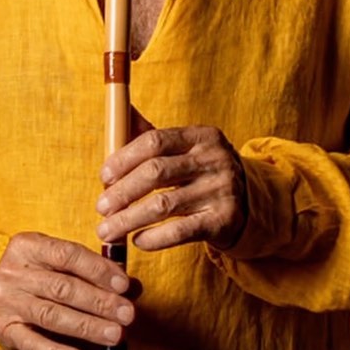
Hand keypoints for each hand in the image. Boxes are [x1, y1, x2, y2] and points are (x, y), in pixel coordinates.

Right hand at [0, 231, 135, 349]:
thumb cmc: (36, 272)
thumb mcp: (58, 261)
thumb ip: (93, 270)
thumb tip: (132, 287)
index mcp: (29, 246)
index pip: (67, 255)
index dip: (98, 270)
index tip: (124, 285)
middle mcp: (14, 272)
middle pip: (62, 288)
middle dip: (99, 302)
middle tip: (128, 314)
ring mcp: (7, 302)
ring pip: (51, 315)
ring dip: (87, 326)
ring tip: (115, 335)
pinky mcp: (4, 329)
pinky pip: (32, 344)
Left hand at [96, 125, 247, 252]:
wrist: (248, 204)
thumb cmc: (202, 173)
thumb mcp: (185, 149)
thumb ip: (152, 134)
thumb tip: (122, 109)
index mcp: (201, 136)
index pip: (155, 140)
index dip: (124, 158)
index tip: (104, 176)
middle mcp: (214, 159)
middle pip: (156, 172)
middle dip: (122, 192)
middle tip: (101, 207)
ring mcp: (221, 190)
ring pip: (163, 205)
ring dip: (129, 220)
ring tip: (107, 230)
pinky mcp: (223, 221)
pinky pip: (180, 231)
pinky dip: (153, 238)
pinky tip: (137, 240)